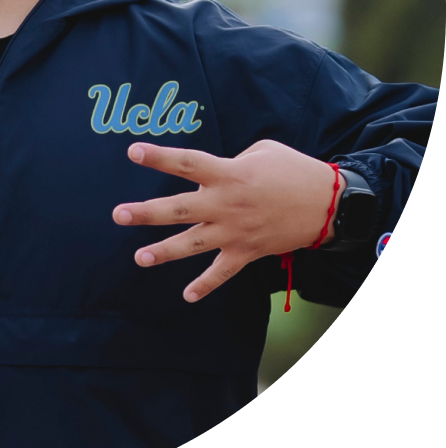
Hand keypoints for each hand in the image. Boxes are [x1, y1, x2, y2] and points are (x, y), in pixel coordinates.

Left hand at [112, 139, 343, 303]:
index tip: (132, 152)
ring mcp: (235, 231)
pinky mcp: (248, 252)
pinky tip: (187, 295)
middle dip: (146, 213)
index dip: (159, 158)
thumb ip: (230, 161)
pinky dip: (205, 285)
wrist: (329, 204)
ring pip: (192, 244)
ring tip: (139, 257)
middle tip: (118, 215)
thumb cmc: (293, 170)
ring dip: (164, 251)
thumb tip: (211, 173)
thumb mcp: (260, 152)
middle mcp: (225, 204)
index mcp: (227, 174)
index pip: (186, 164)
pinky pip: (222, 273)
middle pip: (178, 209)